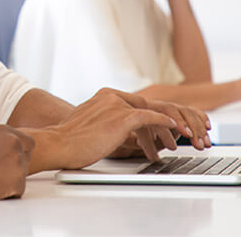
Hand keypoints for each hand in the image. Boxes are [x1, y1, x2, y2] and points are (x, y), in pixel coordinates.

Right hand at [0, 124, 34, 217]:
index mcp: (4, 132)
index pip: (26, 141)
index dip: (15, 152)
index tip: (4, 158)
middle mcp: (14, 144)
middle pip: (27, 157)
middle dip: (14, 164)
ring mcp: (18, 163)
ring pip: (22, 174)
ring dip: (9, 179)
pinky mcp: (17, 183)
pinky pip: (17, 191)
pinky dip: (5, 193)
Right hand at [38, 88, 210, 169]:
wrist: (59, 144)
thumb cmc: (71, 141)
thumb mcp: (91, 126)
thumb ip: (107, 123)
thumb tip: (120, 133)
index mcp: (105, 96)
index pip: (136, 103)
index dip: (153, 115)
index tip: (163, 126)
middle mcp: (112, 96)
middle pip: (147, 105)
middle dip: (165, 119)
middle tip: (179, 132)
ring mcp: (117, 104)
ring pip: (152, 111)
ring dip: (169, 125)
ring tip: (181, 137)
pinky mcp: (122, 116)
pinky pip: (151, 117)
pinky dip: (165, 122)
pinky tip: (175, 128)